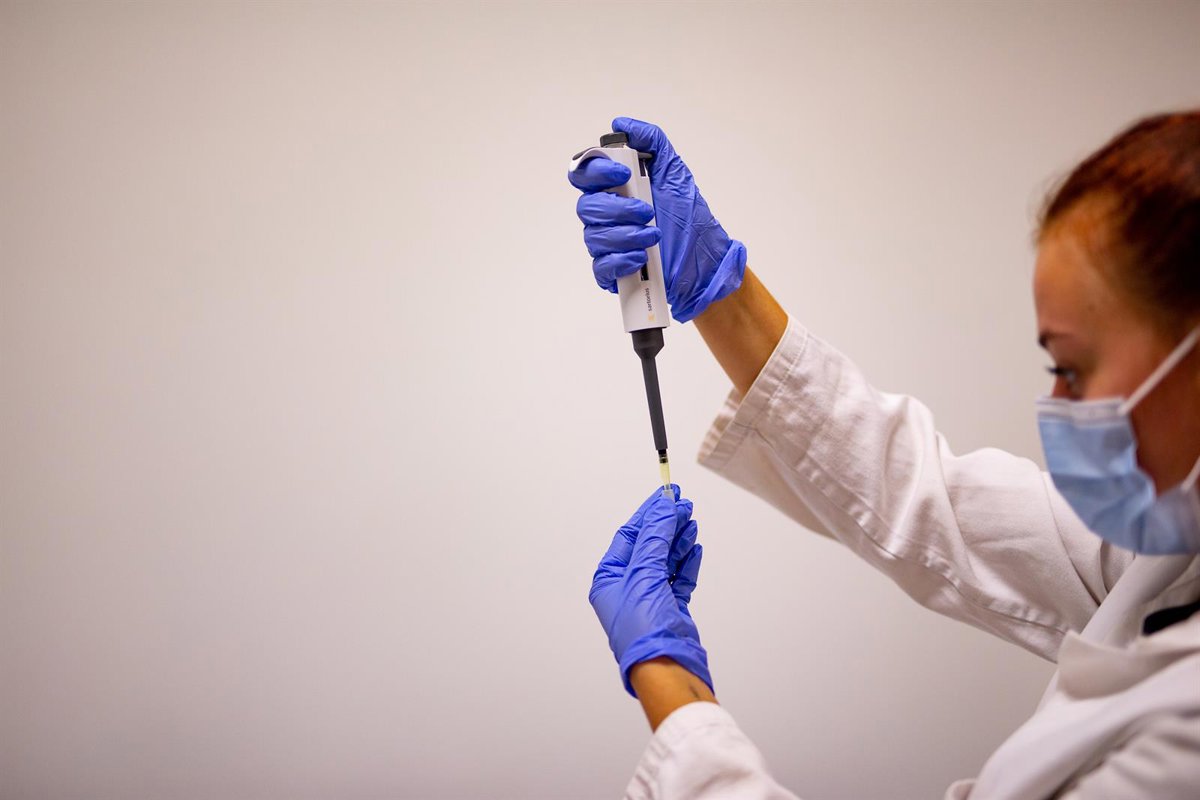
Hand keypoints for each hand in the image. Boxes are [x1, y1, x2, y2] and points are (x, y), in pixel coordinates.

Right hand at [568, 117, 746, 322]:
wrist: (704, 259)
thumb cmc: (688, 218)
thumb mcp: (675, 173)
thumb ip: (652, 142)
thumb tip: (622, 124)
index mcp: (614, 189)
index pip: (584, 173)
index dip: (597, 172)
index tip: (624, 175)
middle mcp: (606, 215)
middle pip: (586, 206)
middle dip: (618, 208)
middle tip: (647, 211)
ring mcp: (607, 244)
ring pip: (594, 237)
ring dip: (626, 235)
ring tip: (654, 235)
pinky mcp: (612, 271)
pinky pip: (601, 267)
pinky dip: (621, 260)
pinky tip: (641, 257)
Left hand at [589, 485, 709, 695]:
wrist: (666, 668)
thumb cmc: (643, 628)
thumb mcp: (644, 574)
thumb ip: (655, 538)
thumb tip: (664, 507)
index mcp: (609, 578)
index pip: (629, 535)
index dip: (650, 513)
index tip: (666, 493)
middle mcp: (627, 587)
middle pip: (649, 545)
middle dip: (667, 524)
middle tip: (684, 504)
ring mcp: (650, 598)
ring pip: (666, 560)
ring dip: (678, 540)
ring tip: (691, 522)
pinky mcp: (670, 609)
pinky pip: (679, 578)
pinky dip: (687, 562)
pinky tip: (694, 548)